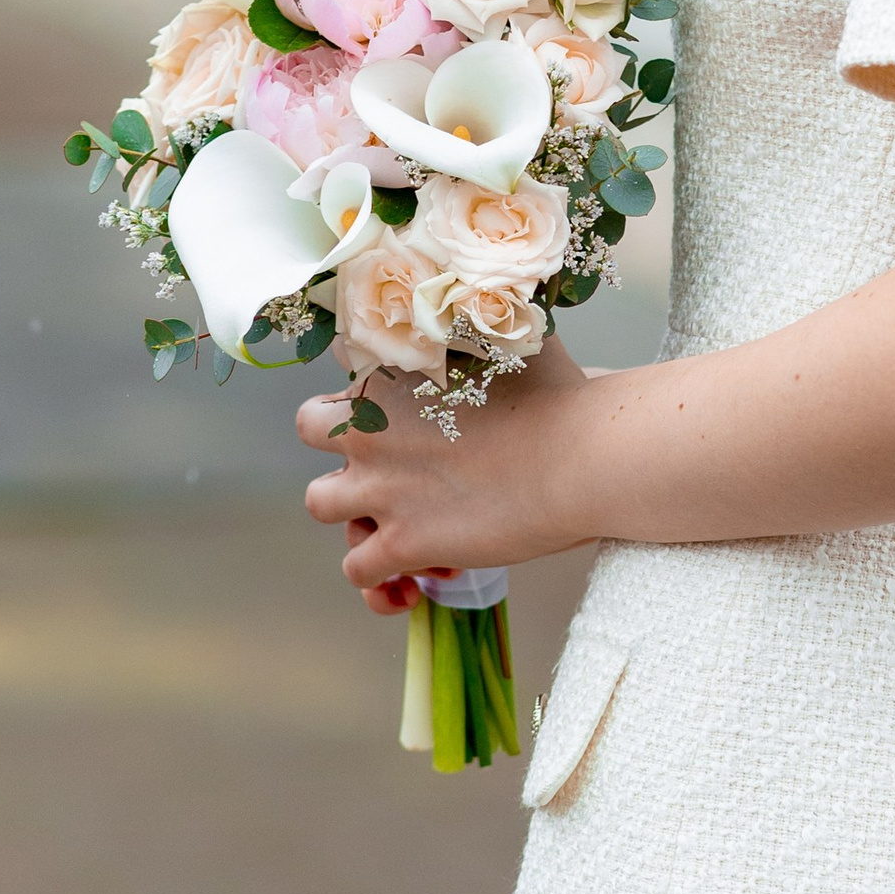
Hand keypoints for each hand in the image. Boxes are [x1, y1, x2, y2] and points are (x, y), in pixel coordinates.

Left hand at [299, 334, 595, 605]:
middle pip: (313, 430)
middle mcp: (369, 429)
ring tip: (396, 520)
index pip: (342, 373)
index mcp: (389, 373)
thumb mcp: (507, 338)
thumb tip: (481, 311)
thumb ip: (472, 332)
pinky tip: (409, 582)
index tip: (399, 414)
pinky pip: (358, 570)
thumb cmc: (558, 392)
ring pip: (320, 503)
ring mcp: (380, 488)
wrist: (581, 455)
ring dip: (352, 510)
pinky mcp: (402, 542)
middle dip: (341, 441)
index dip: (366, 396)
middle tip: (387, 460)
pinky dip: (378, 579)